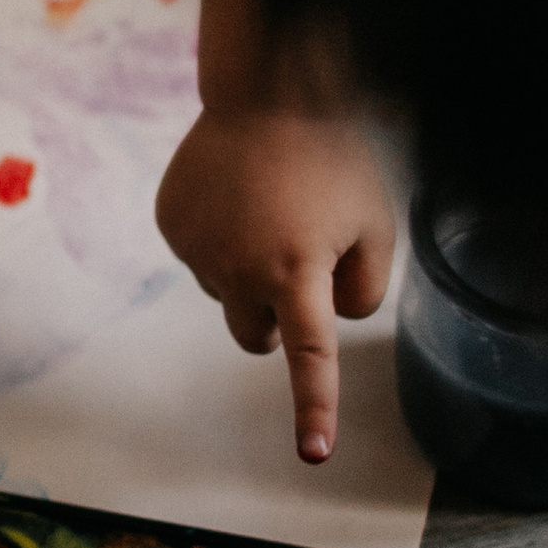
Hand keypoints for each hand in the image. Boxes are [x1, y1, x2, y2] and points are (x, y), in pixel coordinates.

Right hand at [156, 108, 395, 462]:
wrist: (267, 92)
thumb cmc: (333, 159)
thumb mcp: (376, 223)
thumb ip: (363, 287)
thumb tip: (329, 321)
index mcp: (297, 272)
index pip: (308, 357)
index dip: (312, 408)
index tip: (312, 455)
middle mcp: (239, 268)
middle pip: (255, 337)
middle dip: (275, 321)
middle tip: (296, 268)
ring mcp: (197, 248)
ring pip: (224, 295)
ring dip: (245, 275)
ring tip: (266, 212)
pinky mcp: (172, 225)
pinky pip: (197, 257)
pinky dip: (217, 241)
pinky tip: (235, 197)